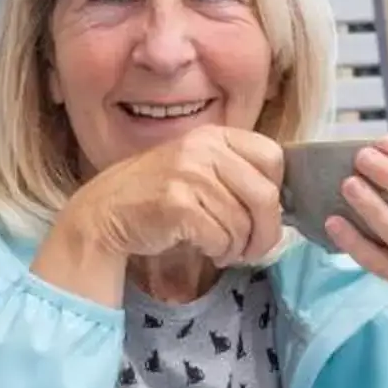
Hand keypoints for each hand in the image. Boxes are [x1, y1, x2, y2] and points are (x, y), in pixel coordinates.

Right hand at [36, 128, 284, 304]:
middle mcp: (204, 149)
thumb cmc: (158, 195)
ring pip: (242, 223)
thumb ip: (236, 173)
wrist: (106, 212)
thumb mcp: (199, 167)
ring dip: (237, 246)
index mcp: (216, 135)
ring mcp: (189, 175)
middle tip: (253, 248)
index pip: (273, 158)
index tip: (265, 213)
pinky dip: (219, 251)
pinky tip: (206, 249)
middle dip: (266, 232)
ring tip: (220, 247)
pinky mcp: (178, 204)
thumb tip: (282, 203)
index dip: (276, 191)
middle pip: (265, 196)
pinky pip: (220, 237)